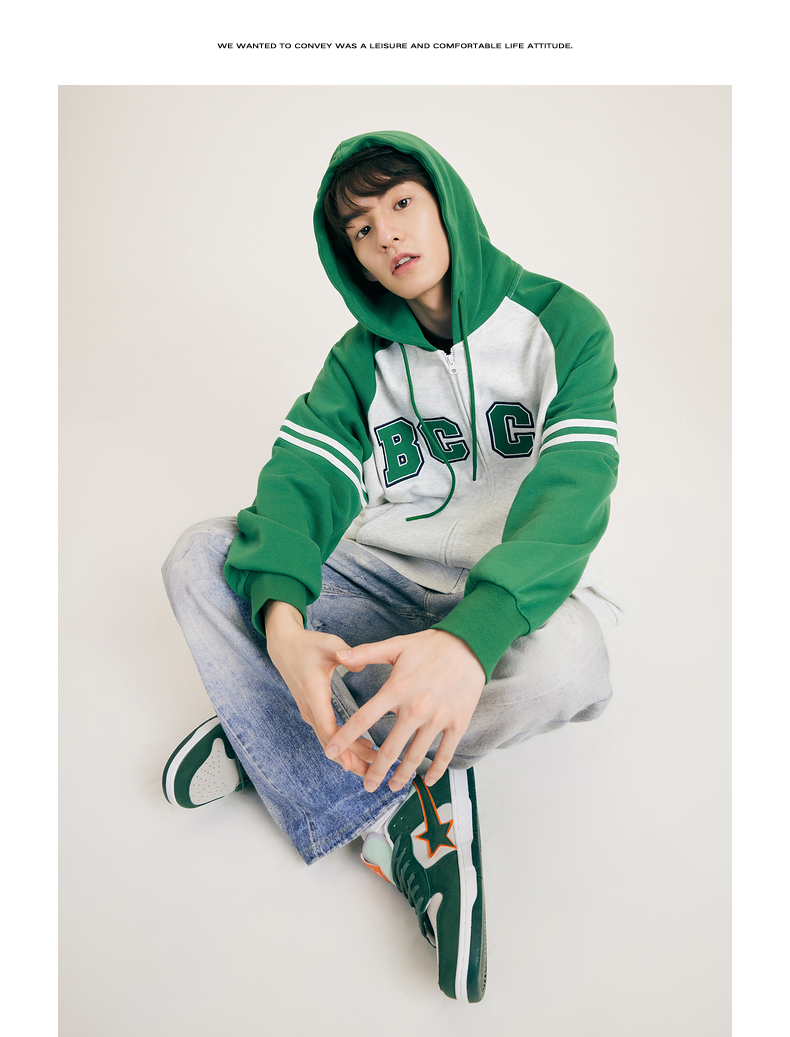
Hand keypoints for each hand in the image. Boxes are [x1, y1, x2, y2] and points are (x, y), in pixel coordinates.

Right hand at [264, 601, 377, 777]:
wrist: (284, 646)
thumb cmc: (308, 645)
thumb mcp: (330, 645)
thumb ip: (346, 655)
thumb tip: (360, 666)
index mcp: (314, 693)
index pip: (326, 727)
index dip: (340, 747)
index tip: (352, 763)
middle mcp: (310, 707)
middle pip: (329, 741)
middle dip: (349, 759)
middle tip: (371, 772)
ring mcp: (310, 711)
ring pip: (329, 740)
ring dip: (348, 755)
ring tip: (371, 766)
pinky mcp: (313, 710)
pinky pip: (328, 733)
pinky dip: (344, 744)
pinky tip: (363, 749)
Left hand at [325, 629, 484, 792]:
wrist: (470, 645)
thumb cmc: (430, 645)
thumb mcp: (396, 645)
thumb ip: (366, 653)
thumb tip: (339, 657)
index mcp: (396, 689)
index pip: (364, 719)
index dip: (345, 737)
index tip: (331, 751)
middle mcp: (415, 708)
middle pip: (390, 748)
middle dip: (374, 770)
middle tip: (366, 785)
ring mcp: (438, 719)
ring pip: (415, 756)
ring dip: (402, 776)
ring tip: (392, 787)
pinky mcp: (457, 723)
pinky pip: (445, 753)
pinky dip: (436, 771)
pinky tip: (428, 781)